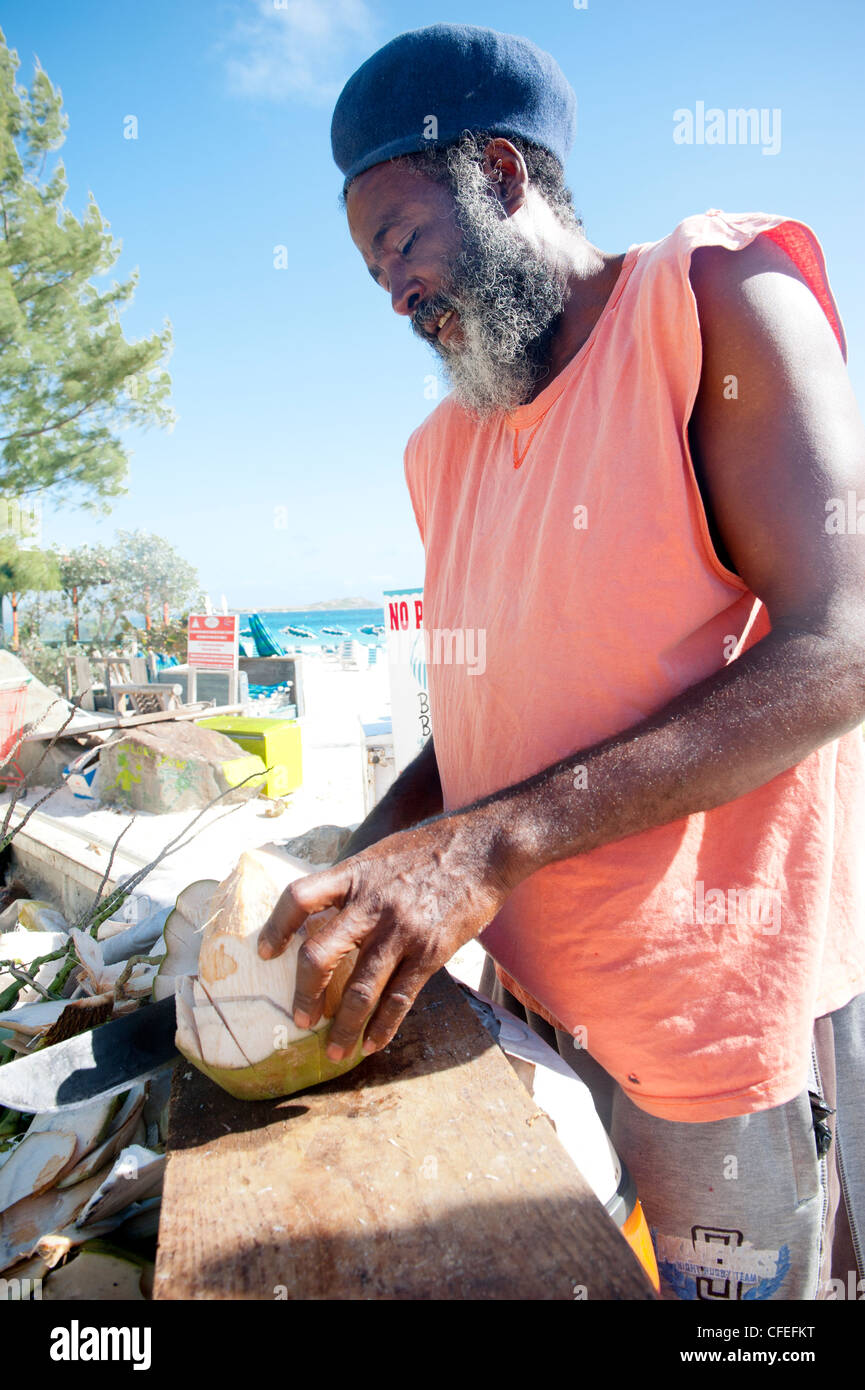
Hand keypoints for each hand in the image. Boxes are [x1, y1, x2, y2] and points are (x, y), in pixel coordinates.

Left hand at [257, 812, 514, 1060]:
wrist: (484, 848)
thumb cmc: (430, 849)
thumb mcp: (380, 855)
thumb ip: (353, 883)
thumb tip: (325, 911)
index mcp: (354, 875)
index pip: (299, 898)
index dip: (276, 927)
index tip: (266, 952)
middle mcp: (371, 904)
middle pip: (319, 955)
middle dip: (305, 994)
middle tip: (300, 1018)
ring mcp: (401, 930)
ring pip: (360, 989)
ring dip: (342, 1025)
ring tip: (334, 1050)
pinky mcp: (430, 951)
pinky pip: (399, 998)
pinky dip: (383, 1026)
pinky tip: (372, 1042)